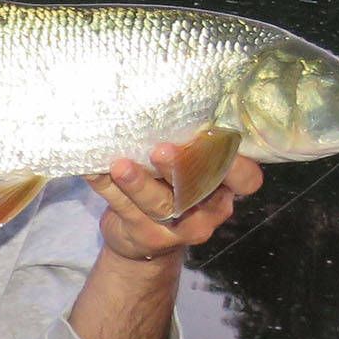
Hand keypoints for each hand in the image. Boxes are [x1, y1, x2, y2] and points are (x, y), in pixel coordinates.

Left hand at [86, 149, 265, 262]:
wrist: (141, 240)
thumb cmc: (169, 188)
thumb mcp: (188, 171)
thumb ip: (188, 148)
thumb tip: (167, 98)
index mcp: (224, 188)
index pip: (246, 179)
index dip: (236, 163)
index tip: (214, 137)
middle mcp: (207, 211)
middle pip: (197, 190)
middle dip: (179, 169)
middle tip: (161, 150)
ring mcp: (178, 228)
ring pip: (159, 205)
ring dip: (138, 184)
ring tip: (120, 166)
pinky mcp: (145, 236)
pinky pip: (123, 209)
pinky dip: (106, 188)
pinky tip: (92, 171)